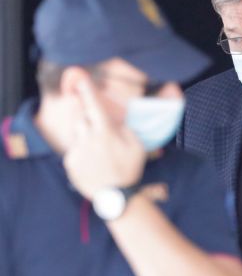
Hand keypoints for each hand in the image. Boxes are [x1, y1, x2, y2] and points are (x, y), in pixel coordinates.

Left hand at [63, 79, 145, 199]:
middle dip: (81, 110)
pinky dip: (82, 149)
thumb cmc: (130, 168)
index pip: (94, 106)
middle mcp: (88, 139)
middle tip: (85, 109)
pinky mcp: (69, 162)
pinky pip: (73, 148)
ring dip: (84, 131)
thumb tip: (116, 120)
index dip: (87, 90)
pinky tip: (93, 160)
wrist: (116, 196)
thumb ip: (126, 129)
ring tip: (98, 144)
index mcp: (106, 132)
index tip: (80, 78)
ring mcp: (77, 151)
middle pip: (80, 116)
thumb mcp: (138, 146)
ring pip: (76, 132)